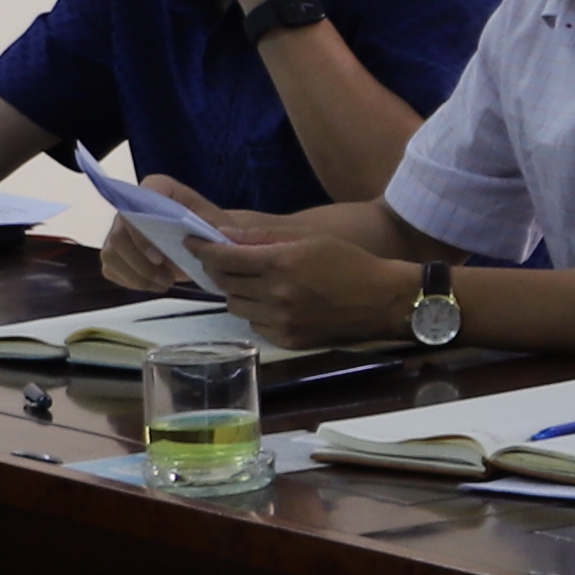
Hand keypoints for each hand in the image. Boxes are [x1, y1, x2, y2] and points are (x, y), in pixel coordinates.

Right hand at [98, 174, 238, 294]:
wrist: (206, 239)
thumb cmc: (212, 227)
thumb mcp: (219, 224)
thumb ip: (216, 226)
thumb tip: (215, 235)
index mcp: (157, 189)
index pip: (136, 203)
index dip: (141, 231)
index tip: (158, 257)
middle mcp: (131, 206)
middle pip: (119, 234)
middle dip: (139, 262)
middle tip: (166, 279)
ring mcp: (120, 229)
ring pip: (112, 253)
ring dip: (136, 275)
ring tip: (164, 283)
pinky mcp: (116, 251)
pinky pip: (110, 268)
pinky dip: (129, 281)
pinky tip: (152, 284)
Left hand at [198, 223, 412, 351]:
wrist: (382, 300)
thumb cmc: (347, 261)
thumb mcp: (309, 237)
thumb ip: (264, 236)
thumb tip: (223, 235)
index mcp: (281, 263)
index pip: (226, 257)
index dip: (204, 249)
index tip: (192, 242)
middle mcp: (276, 294)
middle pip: (225, 282)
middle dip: (219, 269)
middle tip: (223, 259)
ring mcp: (280, 320)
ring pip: (235, 305)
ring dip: (237, 291)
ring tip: (254, 281)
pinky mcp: (286, 339)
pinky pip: (254, 324)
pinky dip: (256, 311)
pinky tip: (275, 302)